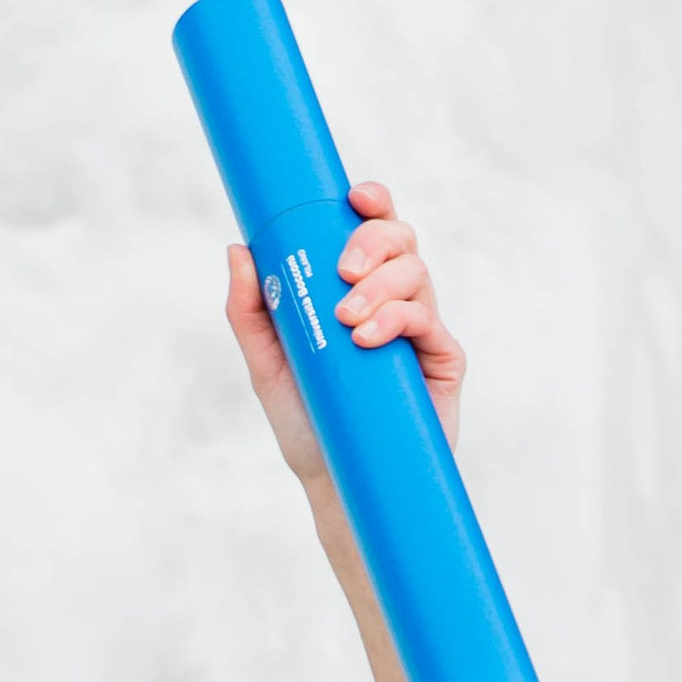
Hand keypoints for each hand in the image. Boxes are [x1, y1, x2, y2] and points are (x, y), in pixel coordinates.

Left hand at [222, 184, 465, 491]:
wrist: (338, 484)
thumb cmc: (308, 423)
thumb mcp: (268, 366)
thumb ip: (251, 312)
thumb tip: (238, 249)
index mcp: (359, 289)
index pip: (372, 229)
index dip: (371, 202)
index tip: (352, 196)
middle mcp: (394, 299)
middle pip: (400, 239)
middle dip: (373, 241)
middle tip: (343, 272)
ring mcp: (421, 328)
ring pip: (416, 274)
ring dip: (381, 287)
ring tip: (349, 322)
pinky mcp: (442, 361)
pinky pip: (429, 321)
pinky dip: (399, 320)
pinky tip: (369, 339)